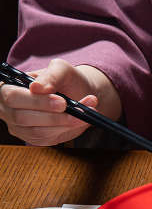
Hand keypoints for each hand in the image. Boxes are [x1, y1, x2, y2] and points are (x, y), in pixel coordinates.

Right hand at [0, 58, 120, 145]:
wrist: (79, 93)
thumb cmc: (65, 79)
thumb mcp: (61, 70)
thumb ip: (50, 76)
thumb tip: (36, 88)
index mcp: (9, 87)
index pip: (12, 97)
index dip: (36, 101)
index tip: (62, 102)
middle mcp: (9, 108)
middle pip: (22, 118)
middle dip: (52, 116)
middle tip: (75, 110)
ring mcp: (20, 126)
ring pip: (38, 131)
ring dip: (64, 123)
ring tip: (84, 113)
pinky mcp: (35, 138)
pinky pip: (48, 138)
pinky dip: (67, 130)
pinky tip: (80, 120)